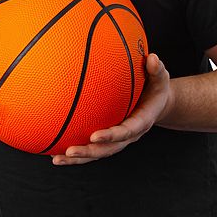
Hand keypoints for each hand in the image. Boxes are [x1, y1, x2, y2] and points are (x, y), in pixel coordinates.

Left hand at [52, 53, 171, 164]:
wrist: (157, 102)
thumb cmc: (156, 87)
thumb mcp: (160, 77)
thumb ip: (157, 69)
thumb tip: (152, 57)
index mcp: (142, 121)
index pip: (126, 131)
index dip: (111, 136)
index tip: (94, 136)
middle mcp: (129, 134)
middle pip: (109, 149)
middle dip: (89, 152)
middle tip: (70, 151)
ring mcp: (119, 139)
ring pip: (98, 153)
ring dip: (78, 158)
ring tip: (56, 159)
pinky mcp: (110, 137)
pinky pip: (92, 147)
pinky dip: (75, 152)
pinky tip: (56, 152)